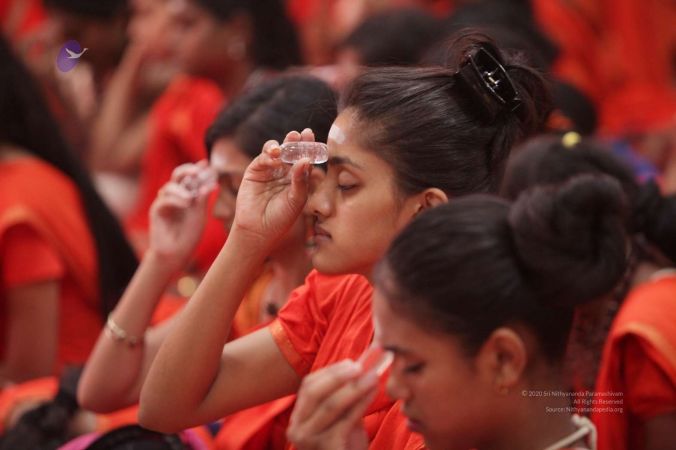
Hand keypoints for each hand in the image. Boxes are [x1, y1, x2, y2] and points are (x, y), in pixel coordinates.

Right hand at [148, 161, 215, 268]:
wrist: (177, 253)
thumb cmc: (189, 235)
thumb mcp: (199, 215)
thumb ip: (202, 199)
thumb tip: (209, 183)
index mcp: (186, 195)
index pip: (190, 178)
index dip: (197, 169)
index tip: (206, 163)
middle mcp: (175, 196)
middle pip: (177, 176)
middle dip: (187, 170)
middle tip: (197, 171)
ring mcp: (165, 202)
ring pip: (169, 187)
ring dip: (182, 190)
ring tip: (191, 198)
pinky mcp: (157, 211)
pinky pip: (164, 200)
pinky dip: (176, 200)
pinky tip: (186, 204)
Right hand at [230, 129, 313, 249]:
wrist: (258, 229)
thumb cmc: (281, 218)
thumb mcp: (296, 200)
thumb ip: (301, 181)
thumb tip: (305, 160)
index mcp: (298, 178)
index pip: (305, 160)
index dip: (310, 149)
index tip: (315, 140)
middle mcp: (284, 172)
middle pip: (292, 152)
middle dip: (297, 142)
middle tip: (302, 135)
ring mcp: (269, 170)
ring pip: (277, 152)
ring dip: (283, 145)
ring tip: (288, 145)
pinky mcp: (255, 170)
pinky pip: (263, 158)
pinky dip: (268, 154)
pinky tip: (275, 155)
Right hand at [287, 360, 377, 449]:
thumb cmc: (347, 445)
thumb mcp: (342, 417)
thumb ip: (345, 395)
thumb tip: (361, 365)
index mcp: (298, 418)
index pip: (308, 386)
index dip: (331, 372)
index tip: (352, 362)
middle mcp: (297, 429)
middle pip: (314, 392)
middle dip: (338, 376)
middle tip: (360, 366)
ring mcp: (308, 441)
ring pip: (330, 405)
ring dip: (353, 387)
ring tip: (372, 376)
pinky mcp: (327, 448)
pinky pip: (345, 420)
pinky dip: (360, 403)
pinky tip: (373, 393)